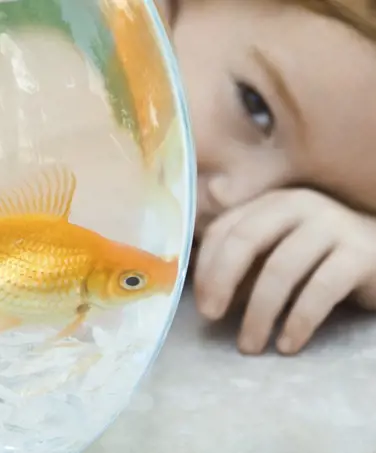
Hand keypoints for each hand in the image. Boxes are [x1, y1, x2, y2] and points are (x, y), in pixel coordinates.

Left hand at [194, 188, 375, 354]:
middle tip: (211, 318)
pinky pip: (320, 290)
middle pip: (245, 239)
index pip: (224, 229)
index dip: (205, 267)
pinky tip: (287, 345)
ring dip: (259, 313)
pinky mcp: (361, 253)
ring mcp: (332, 225)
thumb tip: (206, 296)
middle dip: (222, 281)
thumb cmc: (322, 258)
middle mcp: (299, 205)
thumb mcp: (277, 255)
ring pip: (280, 269)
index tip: (202, 304)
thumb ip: (245, 265)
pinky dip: (298, 321)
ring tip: (249, 345)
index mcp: (271, 203)